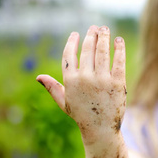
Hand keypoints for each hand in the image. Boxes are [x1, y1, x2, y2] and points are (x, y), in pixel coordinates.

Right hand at [36, 26, 126, 140]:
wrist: (101, 129)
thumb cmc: (82, 115)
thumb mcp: (64, 102)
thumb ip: (53, 88)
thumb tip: (38, 77)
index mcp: (70, 81)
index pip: (69, 55)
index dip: (72, 42)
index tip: (76, 34)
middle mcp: (85, 78)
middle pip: (87, 50)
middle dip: (91, 35)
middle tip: (95, 27)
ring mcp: (102, 80)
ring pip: (102, 52)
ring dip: (104, 37)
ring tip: (105, 29)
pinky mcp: (118, 83)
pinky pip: (118, 61)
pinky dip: (119, 48)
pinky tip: (119, 40)